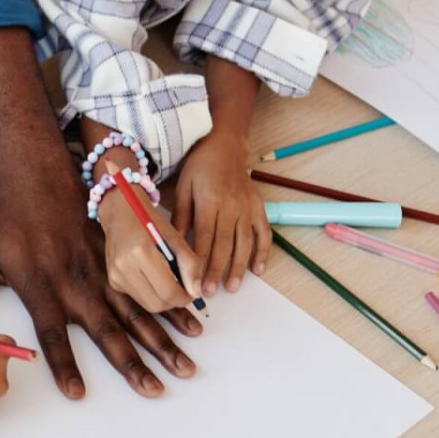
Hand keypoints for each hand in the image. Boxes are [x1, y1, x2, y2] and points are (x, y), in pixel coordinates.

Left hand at [0, 163, 199, 399]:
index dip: (64, 365)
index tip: (77, 394)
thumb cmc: (5, 222)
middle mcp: (76, 284)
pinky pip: (150, 284)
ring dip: (162, 339)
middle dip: (132, 363)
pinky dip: (173, 303)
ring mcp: (102, 269)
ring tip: (185, 366)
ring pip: (137, 310)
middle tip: (155, 392)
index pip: (52, 336)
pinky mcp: (118, 255)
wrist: (37, 176)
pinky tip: (193, 321)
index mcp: (41, 289)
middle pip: (107, 330)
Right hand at [98, 178, 201, 312]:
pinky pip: (138, 298)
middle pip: (157, 304)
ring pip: (147, 304)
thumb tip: (197, 292)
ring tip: (170, 283)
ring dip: (163, 299)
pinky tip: (153, 277)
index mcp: (141, 252)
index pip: (169, 292)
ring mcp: (116, 275)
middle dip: (175, 301)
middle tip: (184, 290)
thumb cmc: (149, 221)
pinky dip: (150, 293)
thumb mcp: (175, 237)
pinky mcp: (113, 280)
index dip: (185, 297)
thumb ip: (190, 264)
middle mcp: (124, 266)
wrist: (120, 211)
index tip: (192, 292)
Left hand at [172, 133, 270, 293]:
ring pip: (245, 243)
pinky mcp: (259, 207)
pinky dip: (263, 252)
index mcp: (210, 201)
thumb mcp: (183, 187)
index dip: (201, 261)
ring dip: (239, 267)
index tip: (195, 281)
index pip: (206, 237)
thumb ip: (181, 216)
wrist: (226, 145)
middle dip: (217, 271)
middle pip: (225, 244)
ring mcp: (248, 207)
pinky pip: (264, 233)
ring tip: (233, 287)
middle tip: (210, 292)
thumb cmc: (199, 166)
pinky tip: (258, 269)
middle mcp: (232, 206)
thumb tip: (174, 245)